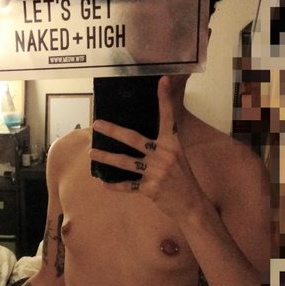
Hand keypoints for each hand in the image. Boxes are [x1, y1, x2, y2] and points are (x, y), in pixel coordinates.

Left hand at [90, 75, 204, 221]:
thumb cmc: (183, 179)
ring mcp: (156, 172)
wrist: (192, 205)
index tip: (162, 80)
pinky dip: (115, 186)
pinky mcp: (150, 188)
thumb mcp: (178, 157)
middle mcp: (164, 155)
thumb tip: (143, 137)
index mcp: (172, 144)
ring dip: (107, 157)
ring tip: (92, 153)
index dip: (165, 99)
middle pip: (134, 139)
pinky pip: (128, 185)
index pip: (168, 117)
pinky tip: (103, 183)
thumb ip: (162, 145)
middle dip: (113, 131)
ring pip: (126, 162)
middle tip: (97, 124)